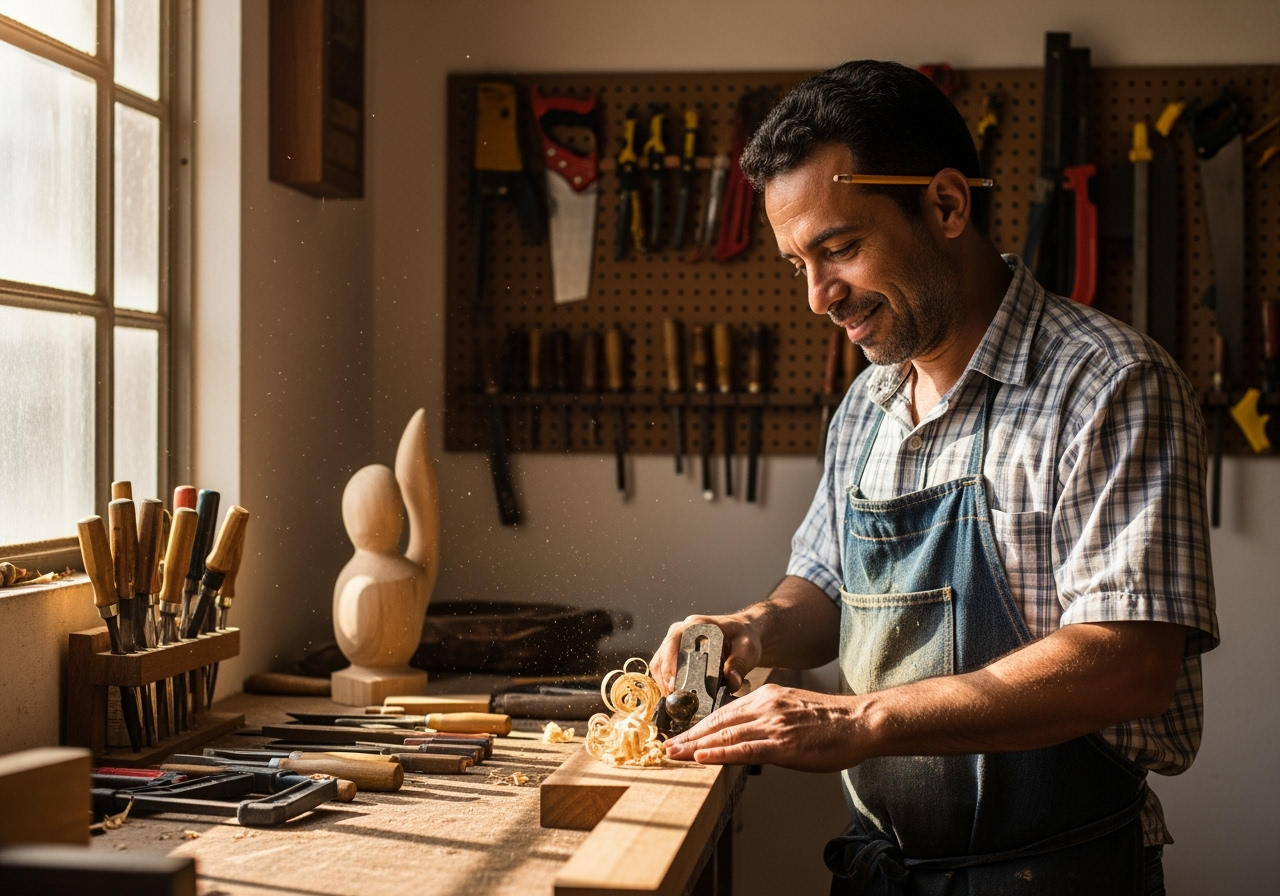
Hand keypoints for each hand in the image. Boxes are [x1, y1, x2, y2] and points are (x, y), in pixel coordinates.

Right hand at [649, 613, 761, 694]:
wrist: (742, 635)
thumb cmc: (744, 638)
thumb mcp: (747, 648)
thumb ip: (740, 663)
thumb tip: (732, 682)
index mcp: (696, 625)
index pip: (674, 641)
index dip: (670, 663)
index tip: (674, 684)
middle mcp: (681, 632)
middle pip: (662, 656)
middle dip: (666, 680)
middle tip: (676, 701)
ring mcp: (675, 644)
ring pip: (659, 666)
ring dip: (664, 685)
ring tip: (676, 703)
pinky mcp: (674, 656)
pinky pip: (663, 671)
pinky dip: (667, 686)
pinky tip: (677, 698)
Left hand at [664, 684, 865, 772]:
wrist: (861, 722)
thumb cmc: (831, 722)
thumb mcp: (792, 710)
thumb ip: (768, 718)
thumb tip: (746, 735)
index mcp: (767, 697)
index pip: (723, 713)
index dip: (699, 727)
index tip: (680, 737)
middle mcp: (765, 706)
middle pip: (718, 722)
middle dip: (689, 736)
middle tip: (666, 747)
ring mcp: (773, 724)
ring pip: (725, 735)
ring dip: (695, 746)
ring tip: (674, 755)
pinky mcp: (783, 743)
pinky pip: (745, 749)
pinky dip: (720, 754)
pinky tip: (702, 758)